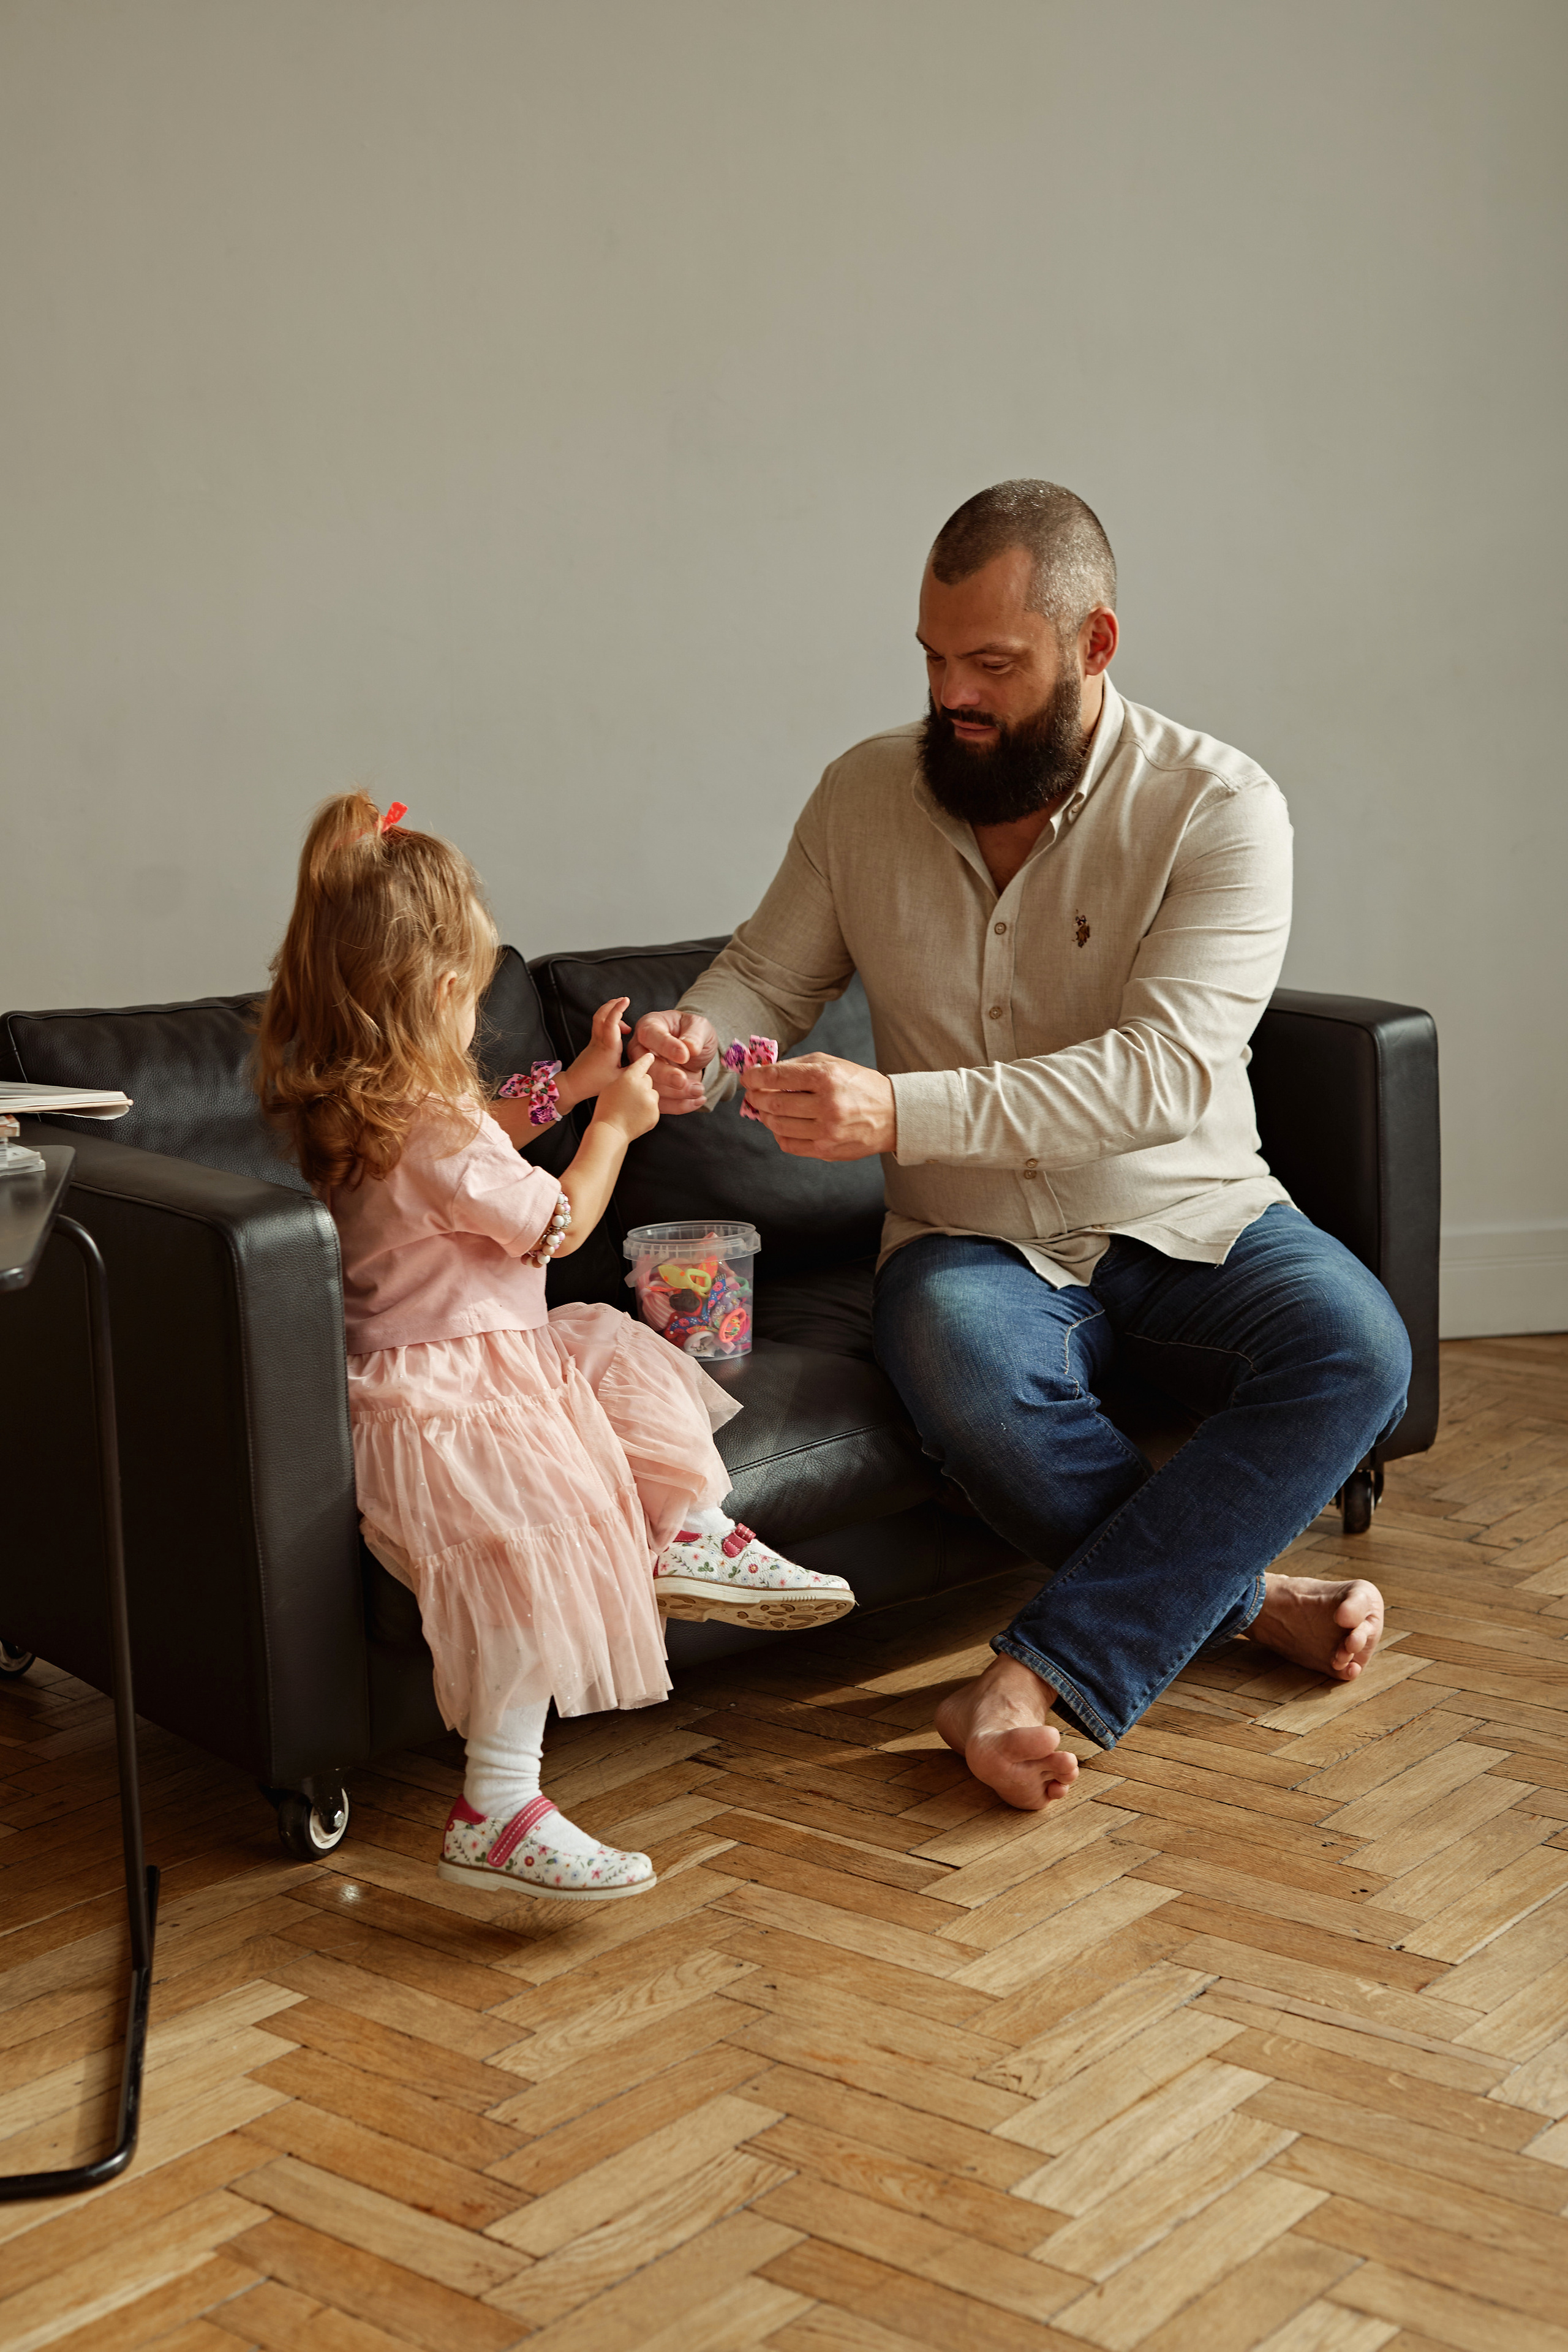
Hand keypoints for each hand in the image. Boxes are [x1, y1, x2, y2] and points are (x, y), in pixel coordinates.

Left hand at [561, 996, 630, 1110]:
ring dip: (610, 1012)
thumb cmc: (596, 1084)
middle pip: (601, 1015)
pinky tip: (618, 1032)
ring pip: (598, 1019)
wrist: (574, 1085)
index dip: (618, 1009)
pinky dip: (609, 1022)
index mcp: (608, 1047)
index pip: (611, 1022)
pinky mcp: (592, 1044)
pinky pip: (599, 1026)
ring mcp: (594, 1041)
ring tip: (623, 1018)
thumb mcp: (620, 1078)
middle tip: (623, 1000)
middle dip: (612, 1004)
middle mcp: (600, 1041)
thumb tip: (649, 1059)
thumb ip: (636, 1068)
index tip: (626, 1000)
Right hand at [591, 1050, 660, 1142]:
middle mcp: (643, 1087)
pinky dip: (647, 1110)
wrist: (610, 1130)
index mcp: (629, 1078)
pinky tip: (636, 1116)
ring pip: (653, 1093)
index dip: (647, 1059)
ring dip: (646, 1098)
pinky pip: (654, 1107)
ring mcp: (650, 1101)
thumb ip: (625, 1078)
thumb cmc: (606, 1109)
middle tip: (630, 1095)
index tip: (652, 1055)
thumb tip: (637, 1076)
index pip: (643, 1063)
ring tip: (631, 1108)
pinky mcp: (655, 1113)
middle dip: (642, 1085)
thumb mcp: (610, 1086)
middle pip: (648, 1079)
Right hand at [634, 1008, 717, 1114]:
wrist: (694, 1051)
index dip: (666, 1046)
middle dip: (665, 1075)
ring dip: (675, 1093)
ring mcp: (641, 1072)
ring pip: (650, 1087)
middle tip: (684, 1080)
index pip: (650, 1035)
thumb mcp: (699, 1027)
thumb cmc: (693, 1033)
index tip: (684, 1056)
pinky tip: (696, 1101)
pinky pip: (658, 1102)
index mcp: (649, 1026)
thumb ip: (694, 1035)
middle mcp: (639, 1049)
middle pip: (643, 1065)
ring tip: (698, 1090)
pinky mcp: (649, 1090)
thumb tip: (690, 1048)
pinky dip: (678, 1105)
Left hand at [742, 1054, 895, 1159]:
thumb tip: (765, 1071)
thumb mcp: (833, 1064)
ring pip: (778, 1126)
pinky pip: (789, 1145)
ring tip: (766, 1109)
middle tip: (753, 1094)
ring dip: (766, 1116)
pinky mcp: (827, 1150)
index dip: (756, 1077)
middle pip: (774, 1103)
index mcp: (827, 1078)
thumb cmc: (860, 1086)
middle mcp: (827, 1105)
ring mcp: (827, 1131)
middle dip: (756, 1097)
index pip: (778, 1076)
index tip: (748, 1077)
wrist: (892, 1115)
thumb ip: (799, 1065)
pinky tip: (782, 1125)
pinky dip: (779, 1134)